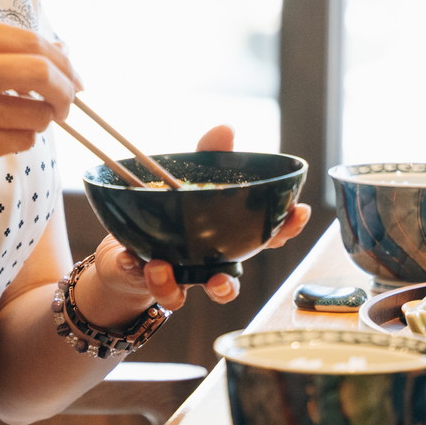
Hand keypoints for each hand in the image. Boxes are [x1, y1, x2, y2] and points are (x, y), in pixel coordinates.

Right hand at [0, 18, 81, 196]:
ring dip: (41, 119)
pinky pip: (23, 140)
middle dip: (66, 90)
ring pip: (38, 113)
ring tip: (17, 119)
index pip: (29, 39)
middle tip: (68, 103)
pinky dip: (21, 139)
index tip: (72, 75)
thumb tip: (62, 52)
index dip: (61, 59)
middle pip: (41, 71)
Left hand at [74, 124, 314, 318]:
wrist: (130, 245)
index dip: (287, 227)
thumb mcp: (190, 175)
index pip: (266, 237)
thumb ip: (208, 155)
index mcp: (228, 237)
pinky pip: (140, 279)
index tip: (297, 211)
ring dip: (172, 285)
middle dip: (227, 285)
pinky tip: (128, 256)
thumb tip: (225, 129)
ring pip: (182, 295)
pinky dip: (137, 269)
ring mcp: (178, 276)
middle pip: (229, 282)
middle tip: (219, 279)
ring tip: (160, 267)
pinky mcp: (145, 278)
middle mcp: (208, 263)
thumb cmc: (175, 208)